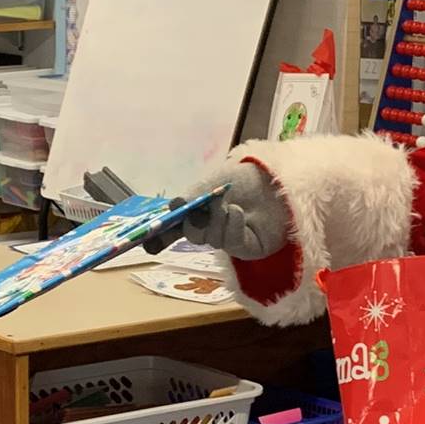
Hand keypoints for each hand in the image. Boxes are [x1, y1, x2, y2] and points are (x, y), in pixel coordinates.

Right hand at [142, 162, 290, 260]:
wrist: (277, 176)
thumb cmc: (244, 177)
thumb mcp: (212, 182)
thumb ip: (192, 196)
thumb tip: (172, 207)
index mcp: (199, 211)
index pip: (175, 227)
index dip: (160, 237)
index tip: (147, 243)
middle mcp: (212, 227)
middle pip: (192, 235)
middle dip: (191, 224)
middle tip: (194, 212)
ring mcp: (230, 238)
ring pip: (211, 239)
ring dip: (214, 221)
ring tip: (224, 204)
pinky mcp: (248, 247)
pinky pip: (232, 243)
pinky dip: (230, 226)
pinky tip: (235, 211)